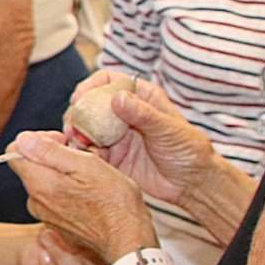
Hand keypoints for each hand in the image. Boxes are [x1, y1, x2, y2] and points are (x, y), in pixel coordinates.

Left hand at [8, 132, 162, 264]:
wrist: (127, 241)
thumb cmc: (114, 203)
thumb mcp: (86, 166)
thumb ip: (50, 152)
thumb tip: (23, 140)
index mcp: (38, 184)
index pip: (15, 150)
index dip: (38, 140)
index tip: (63, 141)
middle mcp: (35, 201)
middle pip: (31, 166)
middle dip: (53, 157)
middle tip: (82, 159)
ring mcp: (46, 216)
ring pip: (45, 182)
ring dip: (63, 174)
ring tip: (89, 178)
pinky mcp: (58, 225)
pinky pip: (55, 199)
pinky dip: (68, 191)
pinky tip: (89, 195)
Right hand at [65, 72, 217, 205]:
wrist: (192, 183)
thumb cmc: (189, 150)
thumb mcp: (168, 130)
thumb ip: (143, 114)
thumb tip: (117, 98)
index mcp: (140, 97)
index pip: (107, 81)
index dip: (90, 86)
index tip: (79, 99)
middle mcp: (124, 113)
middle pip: (90, 104)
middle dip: (77, 113)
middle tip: (72, 127)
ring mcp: (115, 134)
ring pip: (85, 127)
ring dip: (76, 134)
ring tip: (77, 144)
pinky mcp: (111, 156)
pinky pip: (89, 151)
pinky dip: (83, 153)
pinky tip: (88, 159)